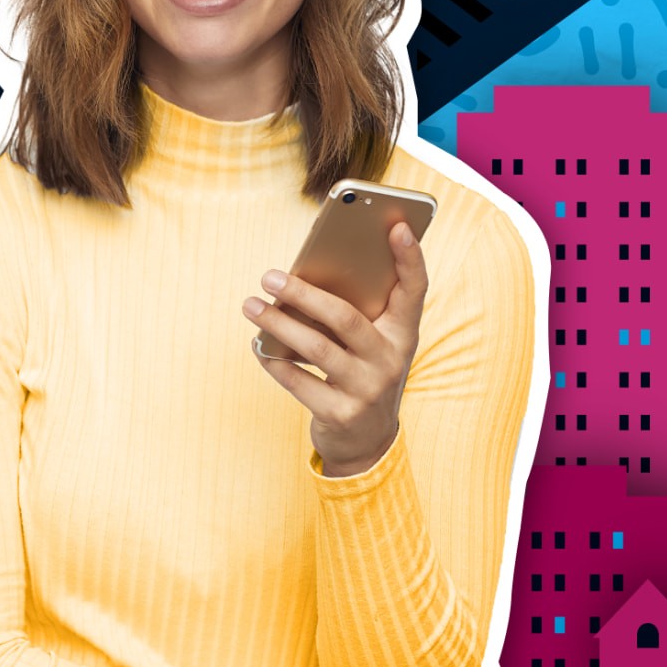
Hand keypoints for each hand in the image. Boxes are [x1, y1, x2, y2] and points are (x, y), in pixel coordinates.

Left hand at [245, 221, 427, 475]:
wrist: (369, 441)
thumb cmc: (365, 372)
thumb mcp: (376, 343)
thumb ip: (359, 312)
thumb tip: (305, 278)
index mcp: (404, 334)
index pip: (415, 289)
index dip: (410, 257)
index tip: (396, 225)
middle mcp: (391, 360)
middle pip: (345, 318)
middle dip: (304, 293)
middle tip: (270, 275)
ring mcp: (367, 389)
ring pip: (316, 348)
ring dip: (278, 323)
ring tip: (251, 305)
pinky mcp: (340, 413)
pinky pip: (299, 381)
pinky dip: (274, 361)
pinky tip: (258, 344)